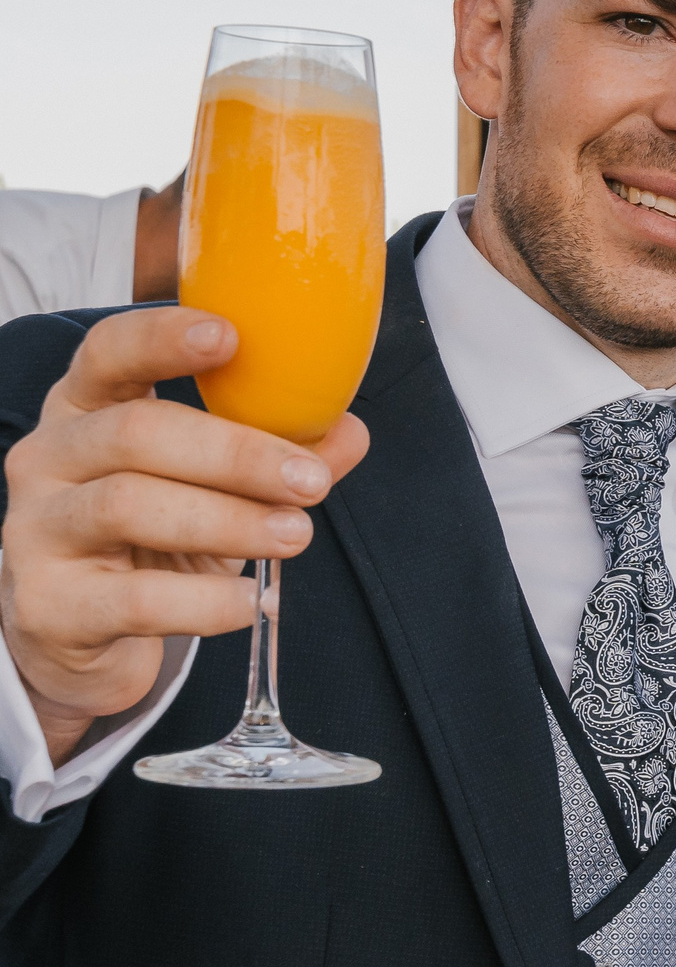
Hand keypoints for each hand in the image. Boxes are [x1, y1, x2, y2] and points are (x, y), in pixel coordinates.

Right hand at [0, 307, 367, 761]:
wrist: (81, 630)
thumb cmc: (154, 536)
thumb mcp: (211, 485)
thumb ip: (276, 454)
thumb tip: (349, 431)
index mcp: (86, 408)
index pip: (108, 352)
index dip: (162, 338)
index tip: (230, 336)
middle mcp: (48, 458)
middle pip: (137, 433)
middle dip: (237, 455)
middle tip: (312, 483)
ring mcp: (36, 529)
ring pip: (130, 506)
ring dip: (229, 522)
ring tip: (296, 536)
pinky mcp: (48, 604)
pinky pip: (133, 598)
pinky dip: (205, 601)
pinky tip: (251, 602)